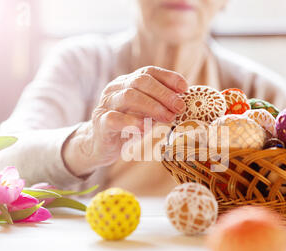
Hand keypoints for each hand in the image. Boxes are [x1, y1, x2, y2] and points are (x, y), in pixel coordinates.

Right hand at [62, 66, 187, 176]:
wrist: (101, 145)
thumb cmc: (128, 127)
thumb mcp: (146, 113)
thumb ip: (160, 106)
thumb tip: (183, 103)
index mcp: (127, 82)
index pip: (148, 71)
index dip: (168, 77)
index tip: (185, 88)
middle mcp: (115, 88)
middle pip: (140, 81)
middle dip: (164, 93)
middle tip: (179, 107)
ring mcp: (106, 104)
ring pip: (129, 96)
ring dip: (152, 107)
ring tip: (168, 118)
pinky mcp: (100, 122)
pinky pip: (115, 119)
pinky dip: (132, 122)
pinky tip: (144, 130)